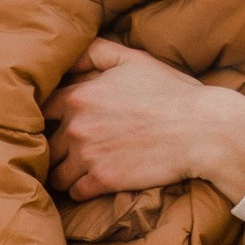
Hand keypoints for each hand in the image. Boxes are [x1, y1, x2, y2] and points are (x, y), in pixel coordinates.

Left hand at [45, 42, 244, 206]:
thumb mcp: (134, 60)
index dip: (48, 116)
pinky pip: (74, 192)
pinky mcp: (102, 180)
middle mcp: (77, 126)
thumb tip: (71, 54)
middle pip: (46, 143)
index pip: (43, 108)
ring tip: (74, 171)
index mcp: (80, 95)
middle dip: (54, 147)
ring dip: (63, 172)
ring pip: (56, 172)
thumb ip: (97, 53)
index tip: (54, 123)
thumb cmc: (171, 92)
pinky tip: (90, 184)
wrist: (201, 130)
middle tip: (64, 151)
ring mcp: (88, 155)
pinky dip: (79, 190)